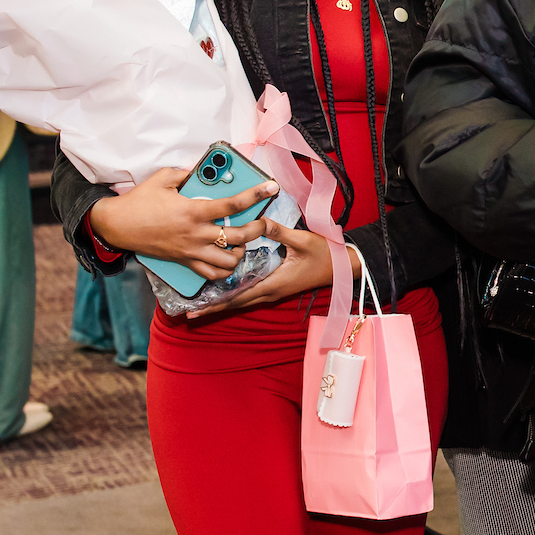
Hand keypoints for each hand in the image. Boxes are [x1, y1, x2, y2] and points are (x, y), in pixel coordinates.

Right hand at [86, 165, 275, 280]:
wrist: (117, 225)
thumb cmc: (139, 201)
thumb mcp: (163, 178)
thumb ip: (187, 173)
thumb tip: (202, 171)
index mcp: (194, 211)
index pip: (233, 204)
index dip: (256, 195)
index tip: (271, 188)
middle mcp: (197, 234)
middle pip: (240, 237)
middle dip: (258, 229)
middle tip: (261, 221)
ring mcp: (192, 251)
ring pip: (230, 261)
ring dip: (242, 252)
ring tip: (242, 242)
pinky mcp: (185, 263)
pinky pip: (212, 274)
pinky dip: (224, 269)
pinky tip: (227, 258)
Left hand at [186, 221, 337, 321]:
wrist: (344, 266)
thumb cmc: (326, 255)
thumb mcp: (301, 240)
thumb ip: (278, 231)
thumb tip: (258, 221)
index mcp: (273, 283)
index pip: (238, 297)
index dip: (215, 304)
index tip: (196, 310)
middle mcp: (270, 291)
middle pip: (236, 303)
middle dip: (213, 308)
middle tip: (191, 313)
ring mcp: (274, 291)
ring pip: (243, 300)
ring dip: (223, 302)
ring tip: (202, 305)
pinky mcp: (277, 287)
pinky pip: (251, 294)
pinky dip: (236, 295)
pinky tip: (226, 290)